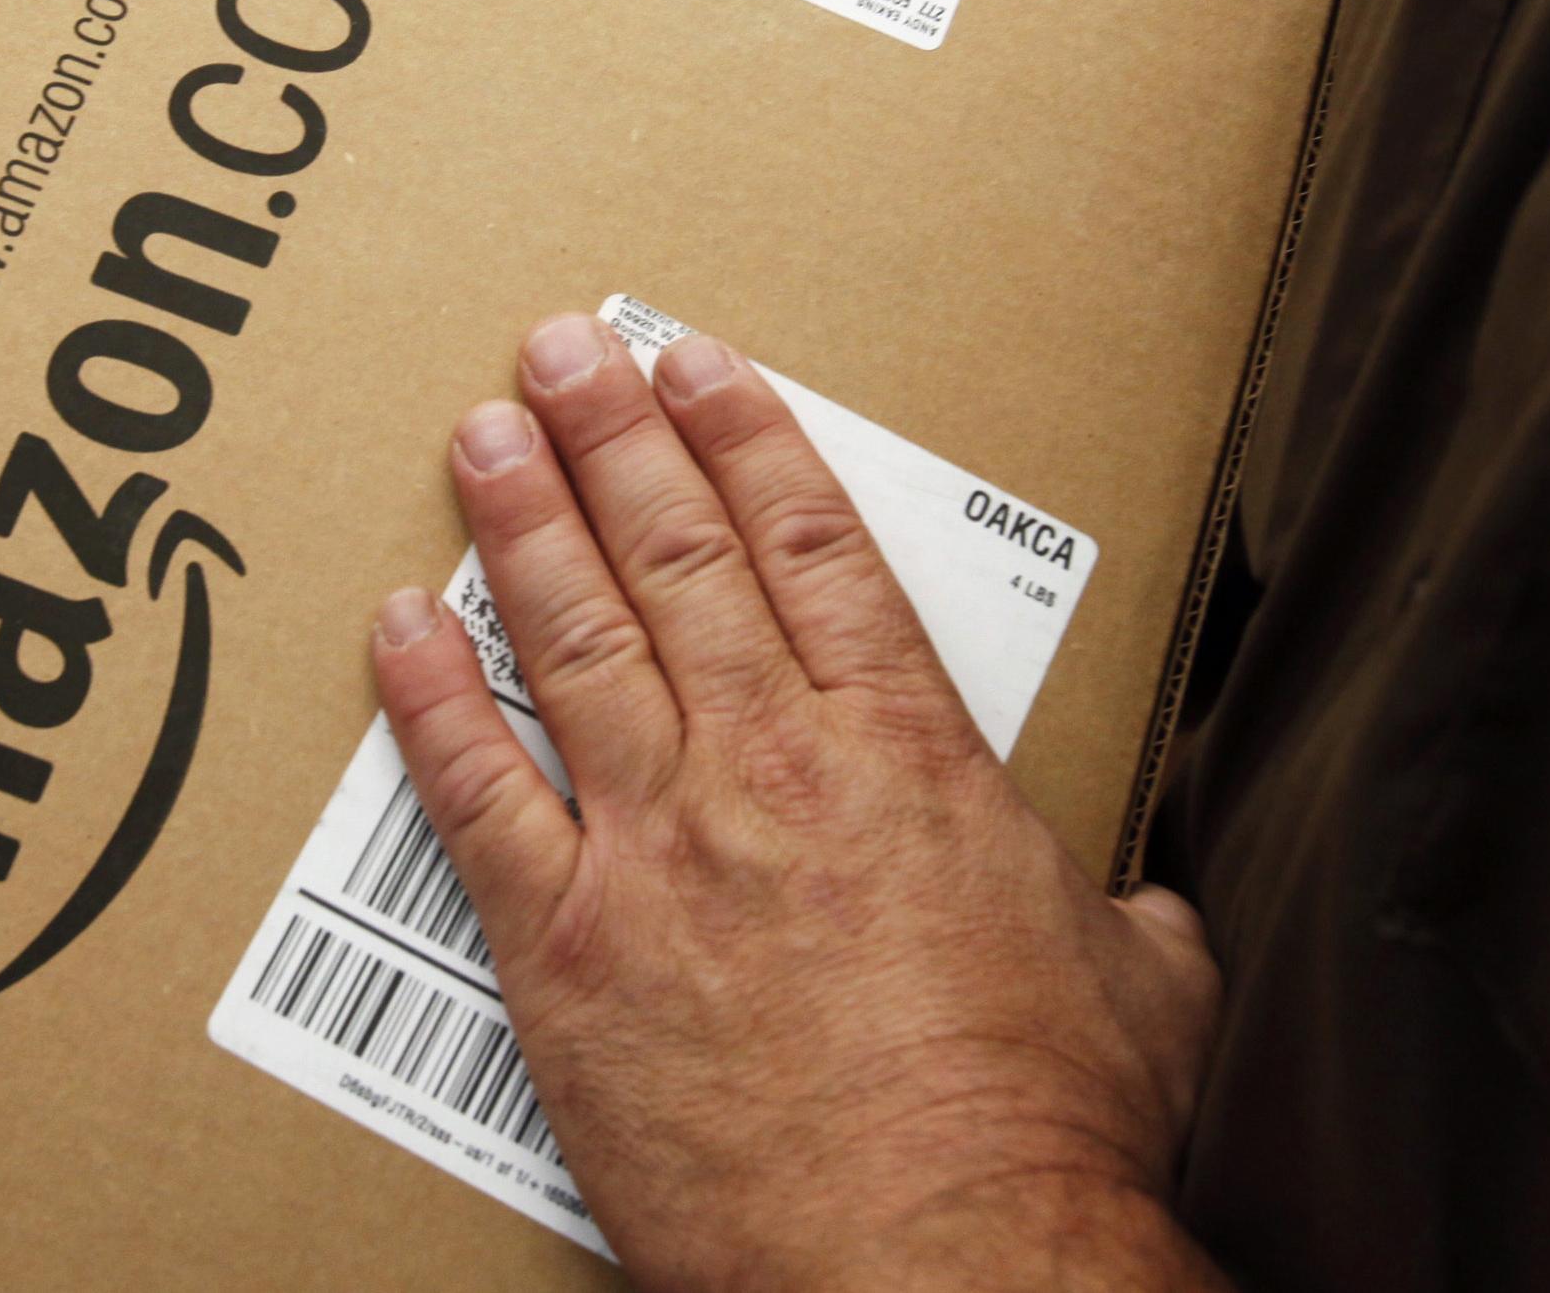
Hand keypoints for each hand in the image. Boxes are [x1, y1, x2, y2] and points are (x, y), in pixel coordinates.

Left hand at [370, 313, 1226, 1292]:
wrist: (942, 1263)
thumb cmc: (1047, 1136)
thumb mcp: (1147, 990)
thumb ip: (1128, 914)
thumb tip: (1149, 907)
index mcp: (910, 755)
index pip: (814, 549)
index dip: (747, 440)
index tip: (699, 363)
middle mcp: (773, 769)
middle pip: (677, 558)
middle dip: (613, 436)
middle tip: (560, 349)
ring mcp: (659, 851)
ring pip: (573, 641)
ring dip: (521, 522)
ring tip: (480, 432)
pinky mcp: (567, 952)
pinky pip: (477, 796)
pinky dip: (432, 700)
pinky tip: (401, 622)